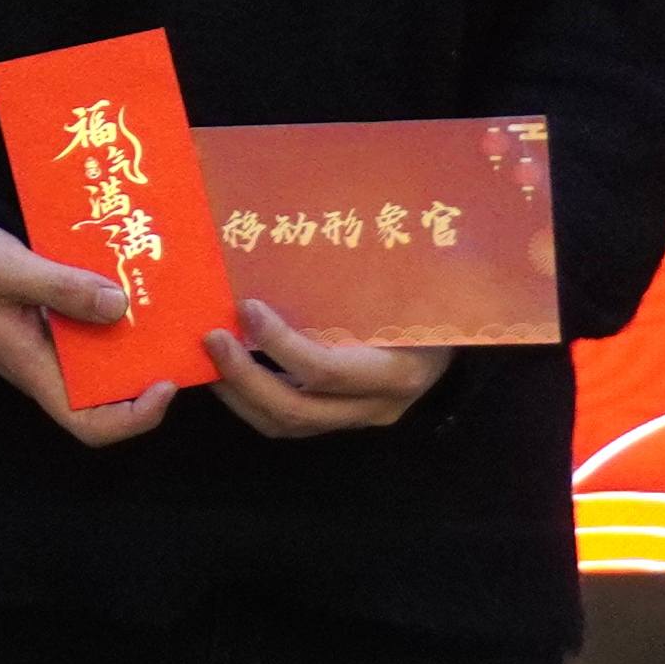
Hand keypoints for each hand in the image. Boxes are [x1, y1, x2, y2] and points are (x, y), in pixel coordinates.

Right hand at [0, 220, 176, 446]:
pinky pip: (90, 326)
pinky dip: (113, 308)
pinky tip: (130, 277)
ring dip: (133, 335)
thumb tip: (119, 307)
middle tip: (177, 333)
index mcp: (32, 366)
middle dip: (145, 369)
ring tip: (163, 301)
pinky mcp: (46, 318)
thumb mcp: (7, 268)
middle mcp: (43, 363)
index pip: (87, 422)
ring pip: (101, 356)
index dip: (132, 417)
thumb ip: (60, 287)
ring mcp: (45, 342)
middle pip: (104, 393)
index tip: (164, 384)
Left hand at [203, 300, 449, 437]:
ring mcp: (357, 420)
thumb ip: (363, 279)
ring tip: (208, 359)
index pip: (326, 371)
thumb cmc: (429, 306)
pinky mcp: (341, 421)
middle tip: (211, 339)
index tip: (247, 308)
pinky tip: (228, 372)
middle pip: (297, 410)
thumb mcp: (408, 291)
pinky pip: (289, 422)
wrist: (457, 340)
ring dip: (239, 394)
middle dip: (245, 377)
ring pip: (287, 425)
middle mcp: (376, 406)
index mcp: (396, 371)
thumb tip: (302, 238)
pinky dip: (251, 400)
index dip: (280, 344)